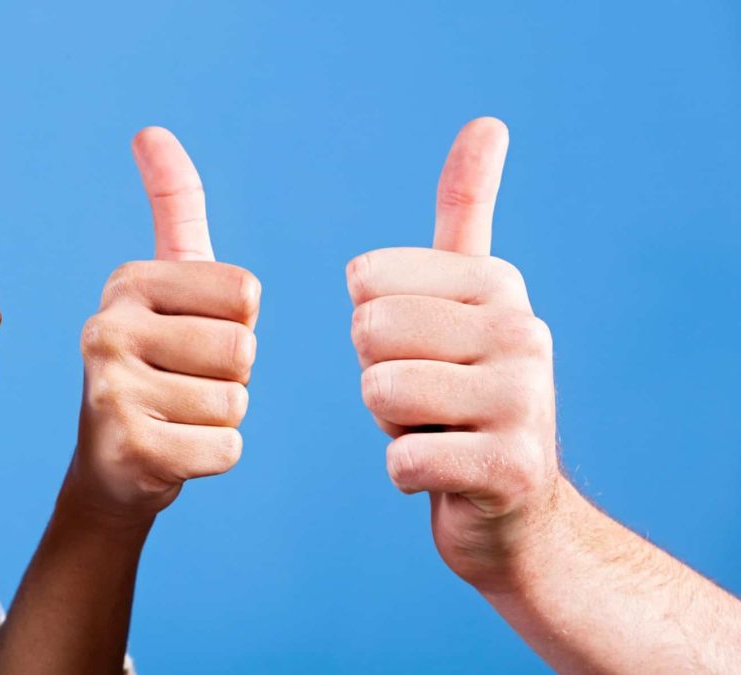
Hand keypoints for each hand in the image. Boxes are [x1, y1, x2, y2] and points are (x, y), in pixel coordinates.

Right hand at [64, 128, 260, 522]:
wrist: (114, 466)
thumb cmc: (159, 366)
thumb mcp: (170, 284)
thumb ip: (173, 207)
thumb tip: (150, 130)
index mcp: (127, 280)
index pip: (245, 293)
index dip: (237, 324)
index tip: (191, 339)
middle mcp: (105, 325)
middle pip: (242, 348)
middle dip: (232, 377)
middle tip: (184, 386)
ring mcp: (110, 388)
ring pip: (236, 401)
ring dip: (223, 418)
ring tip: (176, 417)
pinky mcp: (127, 446)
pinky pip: (227, 448)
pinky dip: (214, 457)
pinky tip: (173, 453)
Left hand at [347, 118, 561, 591]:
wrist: (514, 510)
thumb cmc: (465, 397)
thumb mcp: (467, 300)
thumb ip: (466, 213)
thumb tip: (487, 122)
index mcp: (498, 283)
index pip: (365, 283)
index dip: (373, 332)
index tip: (422, 356)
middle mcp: (523, 331)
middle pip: (367, 335)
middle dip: (378, 379)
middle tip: (427, 403)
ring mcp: (525, 399)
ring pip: (379, 393)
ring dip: (391, 428)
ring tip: (438, 433)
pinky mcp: (511, 468)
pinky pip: (401, 462)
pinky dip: (406, 476)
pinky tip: (446, 476)